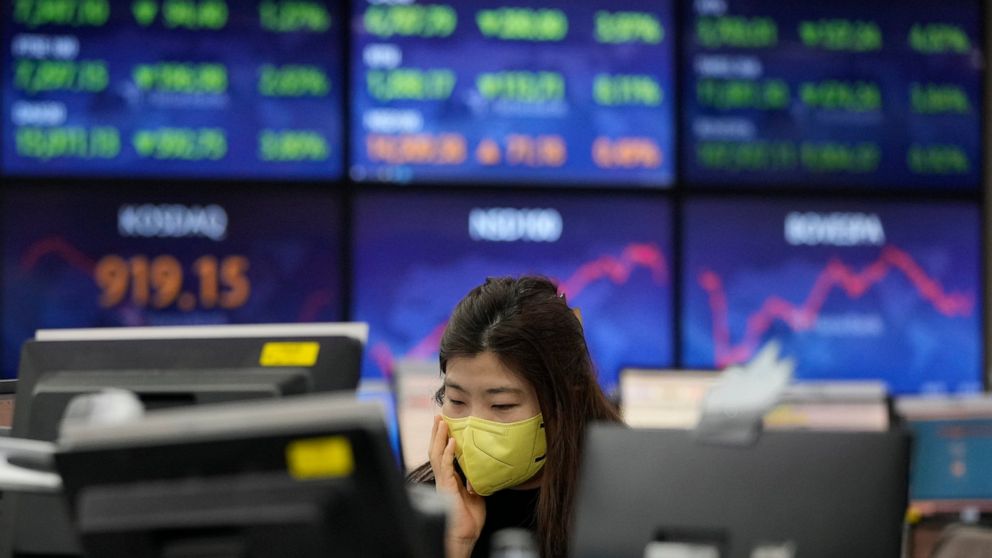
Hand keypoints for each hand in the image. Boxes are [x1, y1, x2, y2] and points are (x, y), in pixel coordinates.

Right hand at [429, 415, 484, 557]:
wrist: (465, 534)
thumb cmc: (470, 517)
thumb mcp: (476, 491)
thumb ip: (475, 478)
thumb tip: (483, 466)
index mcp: (450, 477)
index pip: (444, 452)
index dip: (443, 437)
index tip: (445, 422)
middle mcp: (443, 477)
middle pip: (436, 449)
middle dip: (437, 432)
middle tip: (439, 415)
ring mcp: (443, 482)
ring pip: (437, 454)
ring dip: (440, 437)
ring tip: (442, 422)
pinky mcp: (446, 488)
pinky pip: (446, 467)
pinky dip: (448, 454)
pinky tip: (452, 443)